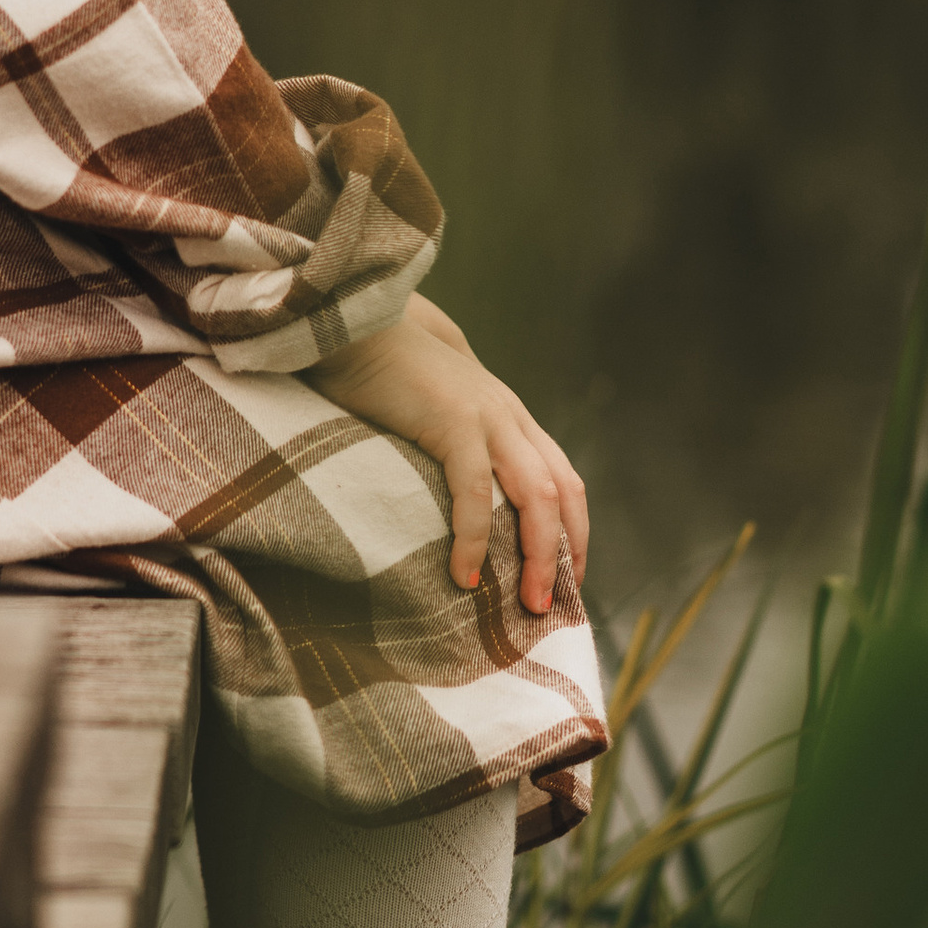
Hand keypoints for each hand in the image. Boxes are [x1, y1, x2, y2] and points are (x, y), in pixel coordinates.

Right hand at [312, 302, 589, 617]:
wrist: (354, 322)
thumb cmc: (383, 372)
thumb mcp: (436, 411)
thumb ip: (457, 443)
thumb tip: (455, 502)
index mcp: (509, 417)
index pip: (564, 479)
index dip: (573, 532)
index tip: (564, 579)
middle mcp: (509, 416)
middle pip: (562, 493)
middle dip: (563, 554)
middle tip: (550, 606)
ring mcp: (486, 417)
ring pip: (537, 495)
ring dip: (537, 555)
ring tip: (526, 603)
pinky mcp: (453, 422)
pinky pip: (475, 492)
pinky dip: (476, 538)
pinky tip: (466, 574)